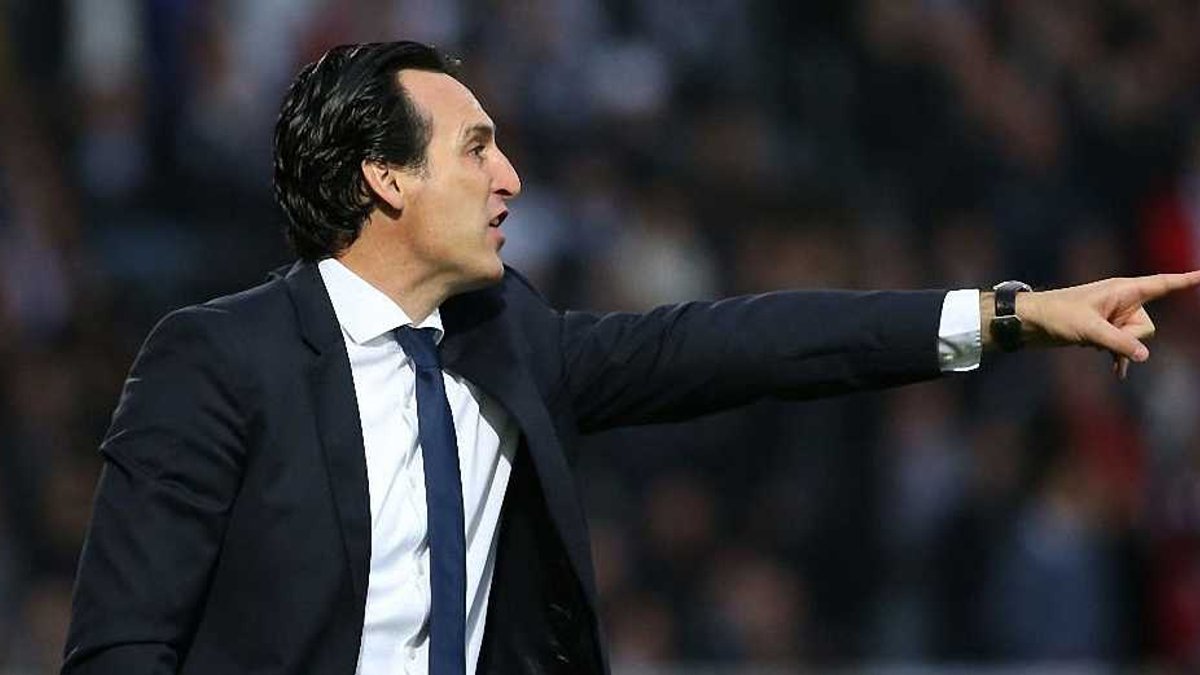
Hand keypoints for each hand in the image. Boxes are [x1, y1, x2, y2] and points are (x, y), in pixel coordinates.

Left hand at [984, 271, 1199, 378]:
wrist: (1032, 322)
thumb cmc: (1057, 315)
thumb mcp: (1089, 329)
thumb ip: (1119, 342)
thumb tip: (1144, 355)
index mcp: (1123, 289)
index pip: (1163, 284)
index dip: (1185, 280)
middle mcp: (1123, 301)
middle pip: (1147, 327)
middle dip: (1128, 337)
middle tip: (1099, 333)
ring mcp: (1115, 317)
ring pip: (1134, 340)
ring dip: (1116, 346)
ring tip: (1089, 341)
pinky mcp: (1105, 331)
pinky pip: (1124, 348)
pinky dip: (1120, 358)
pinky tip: (1117, 374)